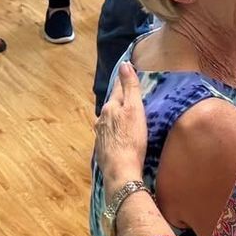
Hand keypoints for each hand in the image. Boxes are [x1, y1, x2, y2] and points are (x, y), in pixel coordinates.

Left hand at [94, 62, 148, 187]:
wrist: (120, 171)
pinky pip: (108, 134)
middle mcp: (101, 119)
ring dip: (115, 116)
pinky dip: (114, 131)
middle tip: (129, 95)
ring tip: (124, 116)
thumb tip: (124, 64)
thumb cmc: (131, 139)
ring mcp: (100, 135)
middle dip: (119, 99)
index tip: (126, 70)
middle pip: (112, 105)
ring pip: (108, 120)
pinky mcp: (102, 149)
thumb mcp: (135, 109)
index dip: (123, 80)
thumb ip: (130, 87)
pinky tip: (118, 136)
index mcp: (110, 107)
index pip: (117, 88)